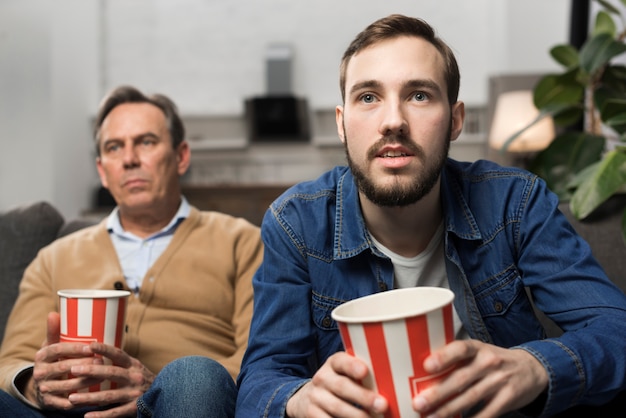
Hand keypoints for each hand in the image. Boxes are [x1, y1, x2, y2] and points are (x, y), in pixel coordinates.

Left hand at [66, 342, 154, 417]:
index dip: (105, 349)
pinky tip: (86, 416)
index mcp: (134, 365)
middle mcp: (135, 377)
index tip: (89, 345)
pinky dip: (100, 415)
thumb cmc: (145, 381)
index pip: (118, 354)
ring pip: (109, 395)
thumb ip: (122, 363)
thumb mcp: (137, 368)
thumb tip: (98, 353)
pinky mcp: (134, 408)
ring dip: (89, 397)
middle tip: (73, 370)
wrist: (166, 396)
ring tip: (72, 397)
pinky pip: (115, 412)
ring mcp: (135, 393)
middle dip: (91, 371)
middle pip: (111, 373)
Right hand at [285, 351, 387, 417]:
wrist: (308, 399)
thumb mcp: (344, 374)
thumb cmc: (339, 384)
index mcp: (333, 364)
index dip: (352, 366)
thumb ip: (362, 374)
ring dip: (357, 415)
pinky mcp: (312, 414)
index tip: (365, 371)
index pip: (340, 361)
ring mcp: (315, 397)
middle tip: (382, 405)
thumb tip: (393, 380)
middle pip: (342, 386)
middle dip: (363, 397)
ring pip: (337, 408)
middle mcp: (322, 378)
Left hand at [412, 339, 548, 417]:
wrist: (531, 369)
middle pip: (460, 379)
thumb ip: (456, 360)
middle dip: (438, 393)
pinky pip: (487, 413)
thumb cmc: (494, 360)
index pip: (460, 349)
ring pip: (470, 398)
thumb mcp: (478, 352)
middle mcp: (489, 362)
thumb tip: (422, 374)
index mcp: (477, 347)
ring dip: (448, 410)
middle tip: (418, 403)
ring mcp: (500, 381)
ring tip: (431, 417)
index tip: (427, 366)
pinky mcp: (508, 399)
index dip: (444, 357)